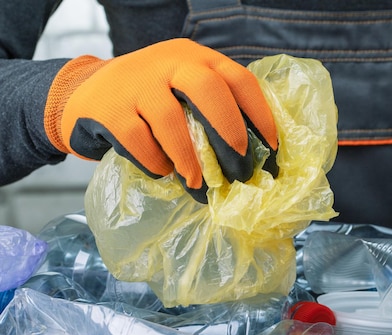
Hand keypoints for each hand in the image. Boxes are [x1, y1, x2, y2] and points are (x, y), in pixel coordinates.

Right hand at [44, 38, 277, 201]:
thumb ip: (211, 109)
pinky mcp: (108, 107)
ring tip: (199, 185)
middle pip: (209, 90)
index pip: (239, 80)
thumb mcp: (182, 90)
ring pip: (171, 120)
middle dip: (229, 131)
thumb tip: (251, 158)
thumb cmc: (150, 101)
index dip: (260, 115)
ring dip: (189, 159)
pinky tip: (163, 172)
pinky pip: (138, 140)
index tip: (272, 149)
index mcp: (196, 59)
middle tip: (240, 166)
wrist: (86, 93)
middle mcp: (169, 62)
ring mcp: (136, 82)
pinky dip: (155, 162)